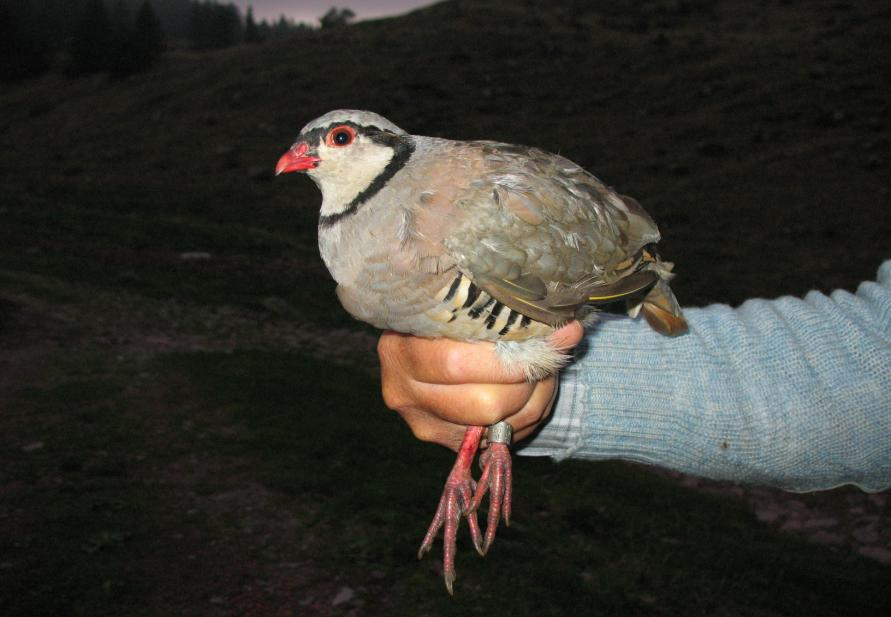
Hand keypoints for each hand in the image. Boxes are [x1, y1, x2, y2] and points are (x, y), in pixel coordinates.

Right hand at [378, 322, 584, 450]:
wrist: (418, 340)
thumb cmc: (445, 309)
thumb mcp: (459, 301)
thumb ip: (501, 312)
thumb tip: (567, 329)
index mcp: (400, 351)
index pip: (457, 365)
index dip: (511, 358)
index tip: (551, 338)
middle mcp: (404, 393)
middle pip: (484, 404)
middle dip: (528, 382)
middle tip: (548, 356)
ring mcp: (424, 423)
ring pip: (499, 425)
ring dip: (535, 399)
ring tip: (544, 369)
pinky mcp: (445, 441)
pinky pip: (501, 437)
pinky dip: (527, 414)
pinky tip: (530, 390)